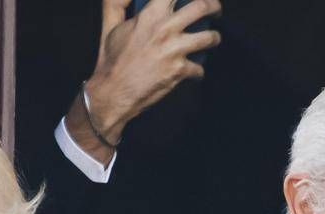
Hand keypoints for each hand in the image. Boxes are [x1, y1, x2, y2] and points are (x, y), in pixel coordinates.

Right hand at [72, 0, 221, 155]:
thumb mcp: (110, 26)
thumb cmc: (111, 60)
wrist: (113, 93)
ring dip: (214, 37)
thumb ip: (114, 4)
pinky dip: (199, 71)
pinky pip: (199, 68)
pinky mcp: (179, 71)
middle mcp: (165, 29)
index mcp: (150, 15)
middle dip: (214, 5)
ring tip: (213, 39)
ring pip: (209, 37)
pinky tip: (195, 72)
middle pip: (202, 6)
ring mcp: (174, 50)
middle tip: (215, 10)